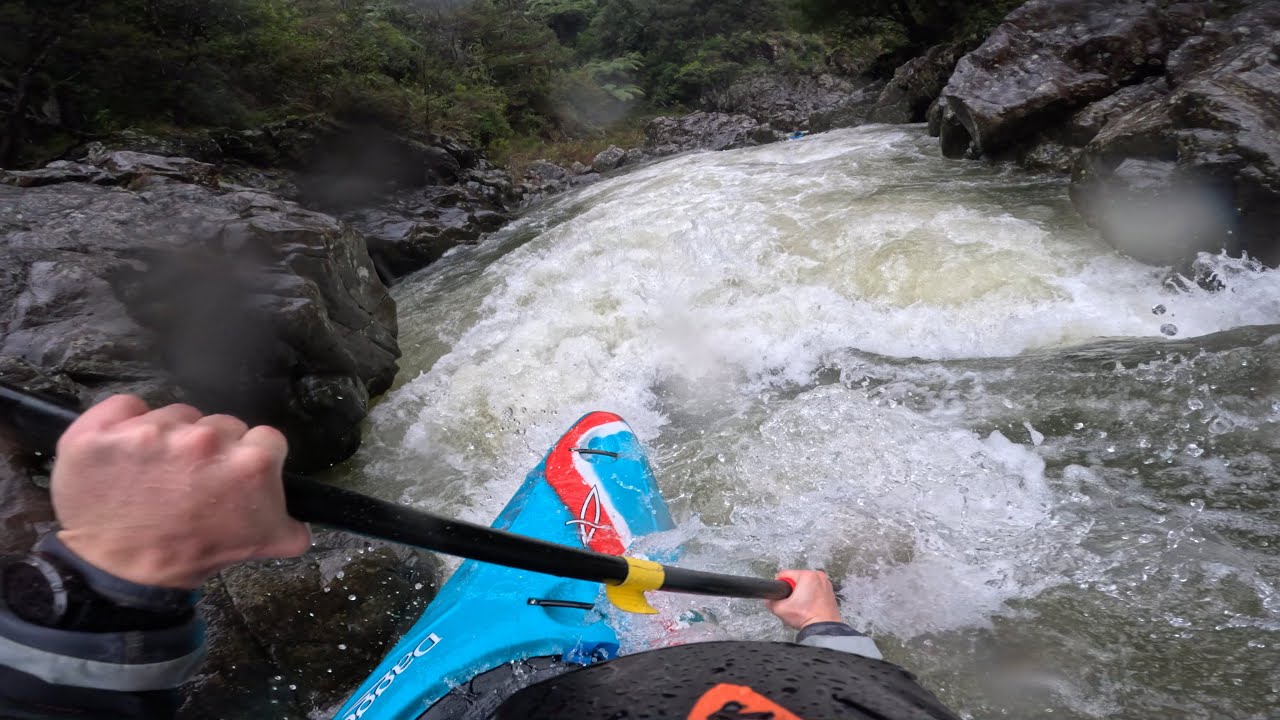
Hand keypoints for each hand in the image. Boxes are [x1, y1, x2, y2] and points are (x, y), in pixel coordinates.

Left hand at [50, 395, 311, 588]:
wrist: (121, 574)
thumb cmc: (192, 555)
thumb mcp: (260, 546)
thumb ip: (291, 526)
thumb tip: (302, 523)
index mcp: (250, 461)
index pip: (264, 438)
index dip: (250, 458)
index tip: (230, 479)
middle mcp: (204, 439)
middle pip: (219, 424)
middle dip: (210, 449)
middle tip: (190, 484)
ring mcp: (150, 433)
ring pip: (173, 415)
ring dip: (168, 438)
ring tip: (154, 475)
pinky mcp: (104, 431)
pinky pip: (123, 405)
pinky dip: (123, 422)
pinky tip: (124, 453)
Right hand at [766, 569, 842, 629]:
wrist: (823, 628)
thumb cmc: (807, 617)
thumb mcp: (781, 610)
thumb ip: (770, 602)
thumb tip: (768, 599)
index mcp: (807, 576)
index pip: (784, 574)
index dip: (779, 584)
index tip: (782, 594)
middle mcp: (818, 576)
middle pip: (796, 578)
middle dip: (792, 589)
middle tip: (793, 602)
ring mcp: (825, 583)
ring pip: (806, 584)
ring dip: (801, 592)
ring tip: (802, 605)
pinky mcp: (830, 591)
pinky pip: (815, 588)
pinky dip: (811, 595)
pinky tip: (809, 605)